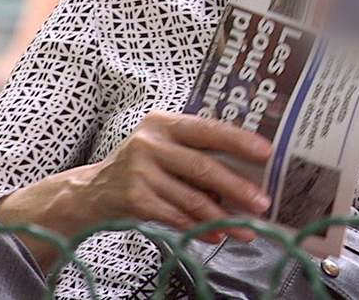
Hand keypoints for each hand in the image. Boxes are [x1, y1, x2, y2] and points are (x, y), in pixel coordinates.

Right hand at [0, 111, 273, 245]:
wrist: (92, 191)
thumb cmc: (144, 166)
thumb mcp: (166, 147)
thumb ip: (199, 152)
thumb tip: (251, 171)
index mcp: (164, 123)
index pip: (208, 129)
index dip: (239, 140)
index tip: (267, 152)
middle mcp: (150, 143)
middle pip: (203, 166)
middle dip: (237, 187)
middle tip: (263, 202)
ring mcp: (139, 171)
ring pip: (191, 197)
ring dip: (223, 216)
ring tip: (245, 228)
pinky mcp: (134, 198)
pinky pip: (175, 216)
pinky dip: (198, 227)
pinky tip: (216, 235)